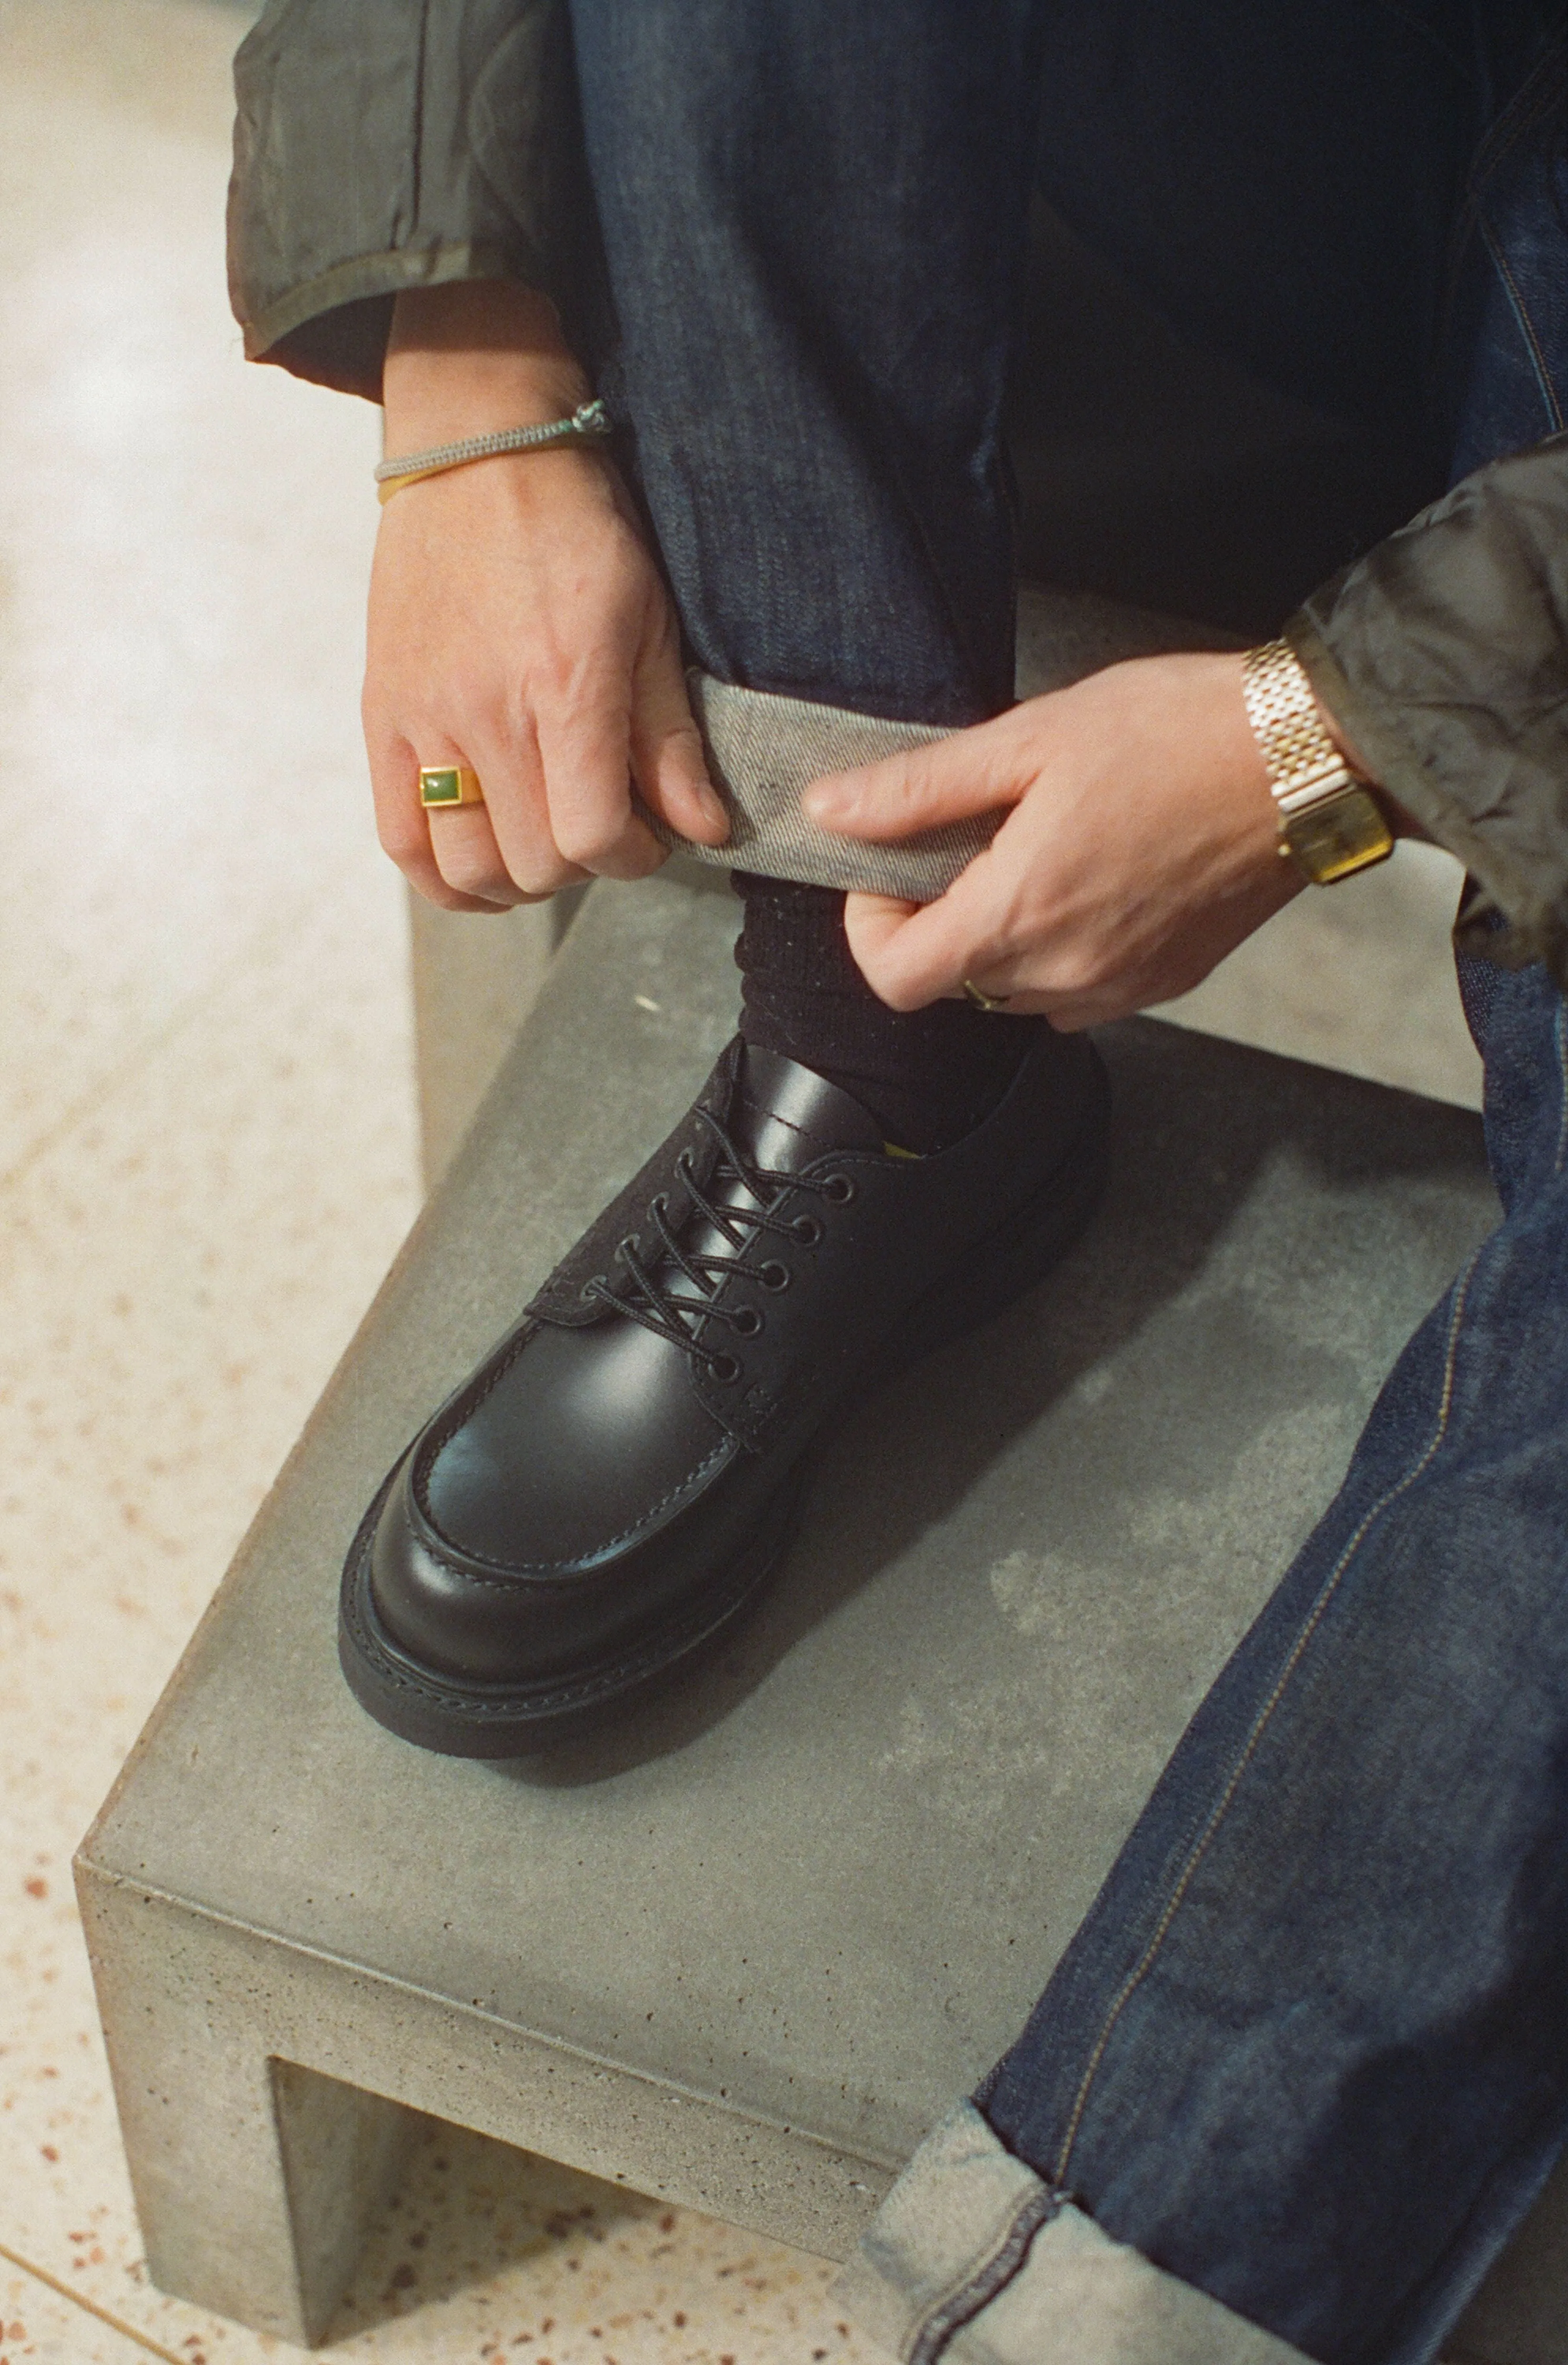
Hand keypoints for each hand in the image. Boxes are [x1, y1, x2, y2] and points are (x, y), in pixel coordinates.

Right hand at [363, 283, 727, 911]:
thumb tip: (704, 829)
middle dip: (582, 864)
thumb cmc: (573, 532)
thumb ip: (670, 737)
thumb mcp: (648, 624)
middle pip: (535, 862)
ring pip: (467, 868)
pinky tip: (482, 858)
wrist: (476, 456)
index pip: (594, 835)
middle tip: (599, 826)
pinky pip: (400, 841)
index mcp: (564, 689)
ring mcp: (425, 721)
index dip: (634, 856)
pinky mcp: (383, 719)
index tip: (648, 833)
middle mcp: (487, 715)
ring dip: (516, 878)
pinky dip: (443, 875)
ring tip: (543, 841)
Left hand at [801, 652, 1303, 1027]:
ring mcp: (1121, 986)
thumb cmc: (1177, 732)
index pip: (896, 979)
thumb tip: (830, 811)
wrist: (1305, 757)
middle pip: (951, 984)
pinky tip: (1091, 879)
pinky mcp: (1166, 983)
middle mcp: (1065, 971)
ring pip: (1014, 993)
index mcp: (1021, 912)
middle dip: (940, 919)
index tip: (893, 871)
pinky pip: (1078, 992)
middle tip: (972, 841)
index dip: (872, 928)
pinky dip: (1061, 950)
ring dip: (1002, 938)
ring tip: (1038, 854)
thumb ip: (918, 789)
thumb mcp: (1029, 738)